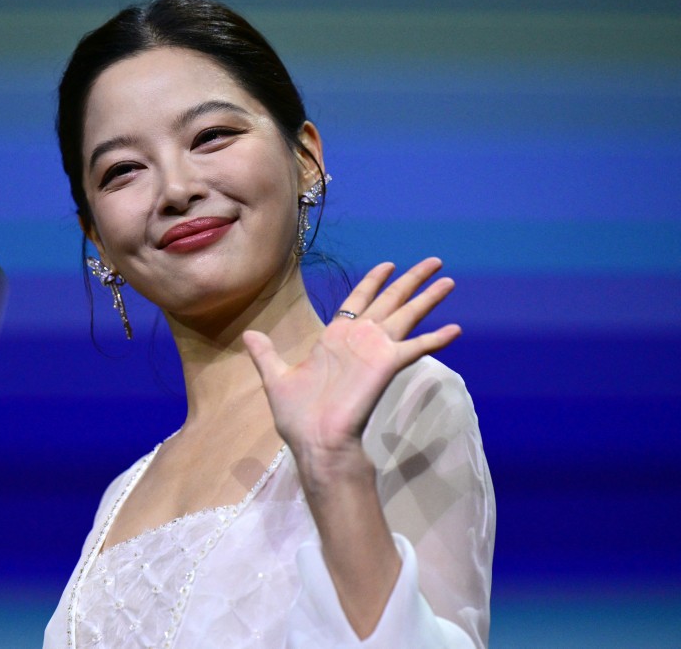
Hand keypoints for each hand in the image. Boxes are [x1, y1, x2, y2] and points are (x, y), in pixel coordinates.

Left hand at [243, 257, 460, 469]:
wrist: (315, 440)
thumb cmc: (298, 416)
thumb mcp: (276, 378)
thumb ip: (266, 354)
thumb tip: (248, 334)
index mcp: (335, 337)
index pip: (357, 299)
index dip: (373, 281)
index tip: (388, 264)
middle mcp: (359, 339)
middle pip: (390, 300)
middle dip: (411, 280)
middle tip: (434, 262)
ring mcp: (375, 351)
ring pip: (406, 315)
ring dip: (427, 298)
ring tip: (448, 281)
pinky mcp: (386, 366)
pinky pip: (414, 348)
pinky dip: (434, 340)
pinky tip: (454, 329)